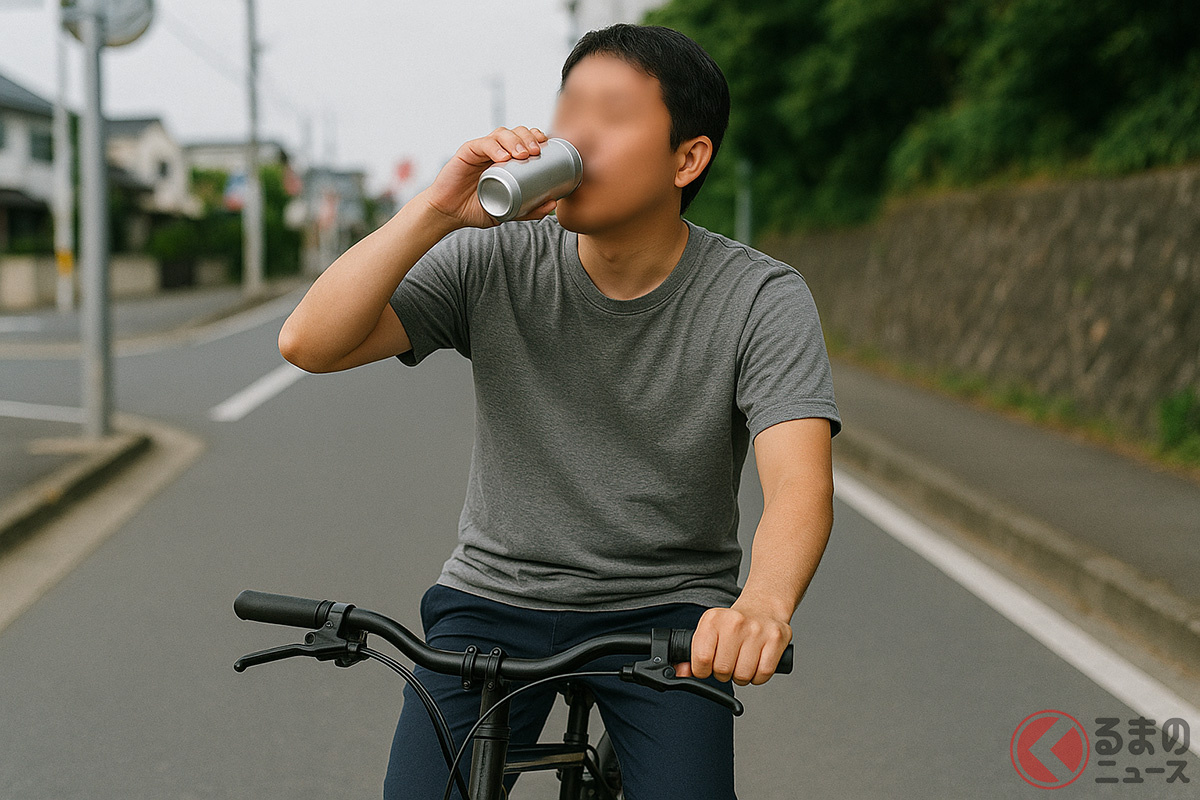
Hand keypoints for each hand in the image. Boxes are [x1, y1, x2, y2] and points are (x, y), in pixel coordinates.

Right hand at [419, 126, 554, 229]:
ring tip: (523, 154)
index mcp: (506, 160)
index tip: (546, 146)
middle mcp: (495, 151)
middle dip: (529, 137)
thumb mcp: (508, 212)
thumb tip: (553, 204)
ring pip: (501, 134)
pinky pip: (482, 144)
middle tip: (537, 152)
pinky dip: (495, 148)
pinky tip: (503, 157)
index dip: (536, 138)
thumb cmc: (476, 209)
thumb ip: (528, 209)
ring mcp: (481, 150)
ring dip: (515, 140)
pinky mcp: (467, 152)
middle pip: (515, 132)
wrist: (450, 214)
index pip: (524, 140)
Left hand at [674, 601, 791, 685]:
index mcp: (713, 619)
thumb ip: (692, 654)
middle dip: (723, 673)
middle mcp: (735, 622)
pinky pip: (763, 674)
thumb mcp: (709, 631)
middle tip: (728, 663)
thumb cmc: (733, 625)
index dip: (703, 670)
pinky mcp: (776, 638)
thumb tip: (679, 673)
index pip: (701, 659)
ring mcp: (757, 630)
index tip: (707, 667)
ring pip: (743, 675)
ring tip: (742, 662)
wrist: (763, 607)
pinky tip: (756, 664)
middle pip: (722, 670)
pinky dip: (758, 677)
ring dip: (741, 676)